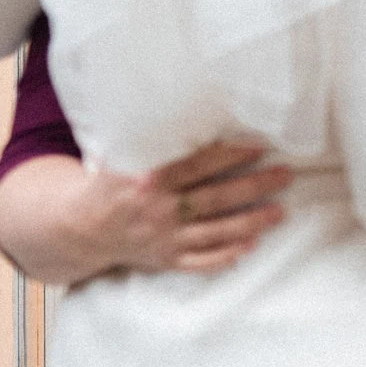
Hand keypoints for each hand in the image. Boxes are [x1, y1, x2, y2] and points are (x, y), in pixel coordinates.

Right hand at [0, 140, 291, 284]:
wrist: (79, 229)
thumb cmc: (110, 182)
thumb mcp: (123, 155)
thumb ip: (152, 138)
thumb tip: (188, 104)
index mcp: (147, 180)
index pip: (197, 165)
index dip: (230, 155)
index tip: (261, 145)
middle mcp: (156, 211)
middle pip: (214, 198)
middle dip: (253, 187)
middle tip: (286, 175)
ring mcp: (162, 238)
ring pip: (213, 232)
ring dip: (250, 222)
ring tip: (280, 211)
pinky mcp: (164, 259)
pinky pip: (199, 262)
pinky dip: (224, 256)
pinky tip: (250, 246)